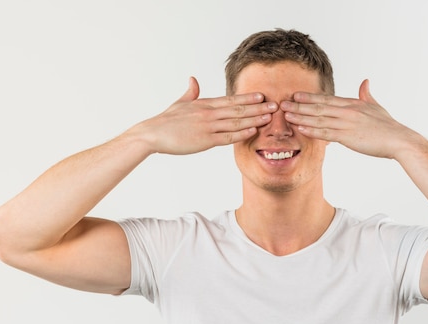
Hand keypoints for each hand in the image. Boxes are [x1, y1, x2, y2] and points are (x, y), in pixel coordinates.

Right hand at [125, 77, 277, 154]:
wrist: (153, 134)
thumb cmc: (166, 120)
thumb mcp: (180, 102)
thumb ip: (190, 92)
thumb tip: (193, 79)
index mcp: (204, 103)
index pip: (231, 99)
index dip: (248, 97)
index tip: (262, 95)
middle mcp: (209, 113)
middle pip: (239, 109)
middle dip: (258, 107)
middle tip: (275, 106)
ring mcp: (208, 126)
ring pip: (237, 122)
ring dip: (255, 119)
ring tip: (270, 117)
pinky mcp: (205, 140)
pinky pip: (228, 137)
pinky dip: (242, 133)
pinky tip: (253, 131)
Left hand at [280, 79, 417, 158]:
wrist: (399, 140)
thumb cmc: (388, 126)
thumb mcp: (376, 106)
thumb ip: (366, 94)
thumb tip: (365, 81)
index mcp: (352, 104)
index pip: (327, 99)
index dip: (310, 97)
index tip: (296, 95)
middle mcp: (347, 111)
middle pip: (318, 107)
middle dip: (299, 105)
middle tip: (282, 103)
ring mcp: (347, 123)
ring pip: (319, 119)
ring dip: (301, 117)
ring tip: (286, 115)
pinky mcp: (348, 137)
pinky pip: (326, 133)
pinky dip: (312, 130)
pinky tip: (301, 129)